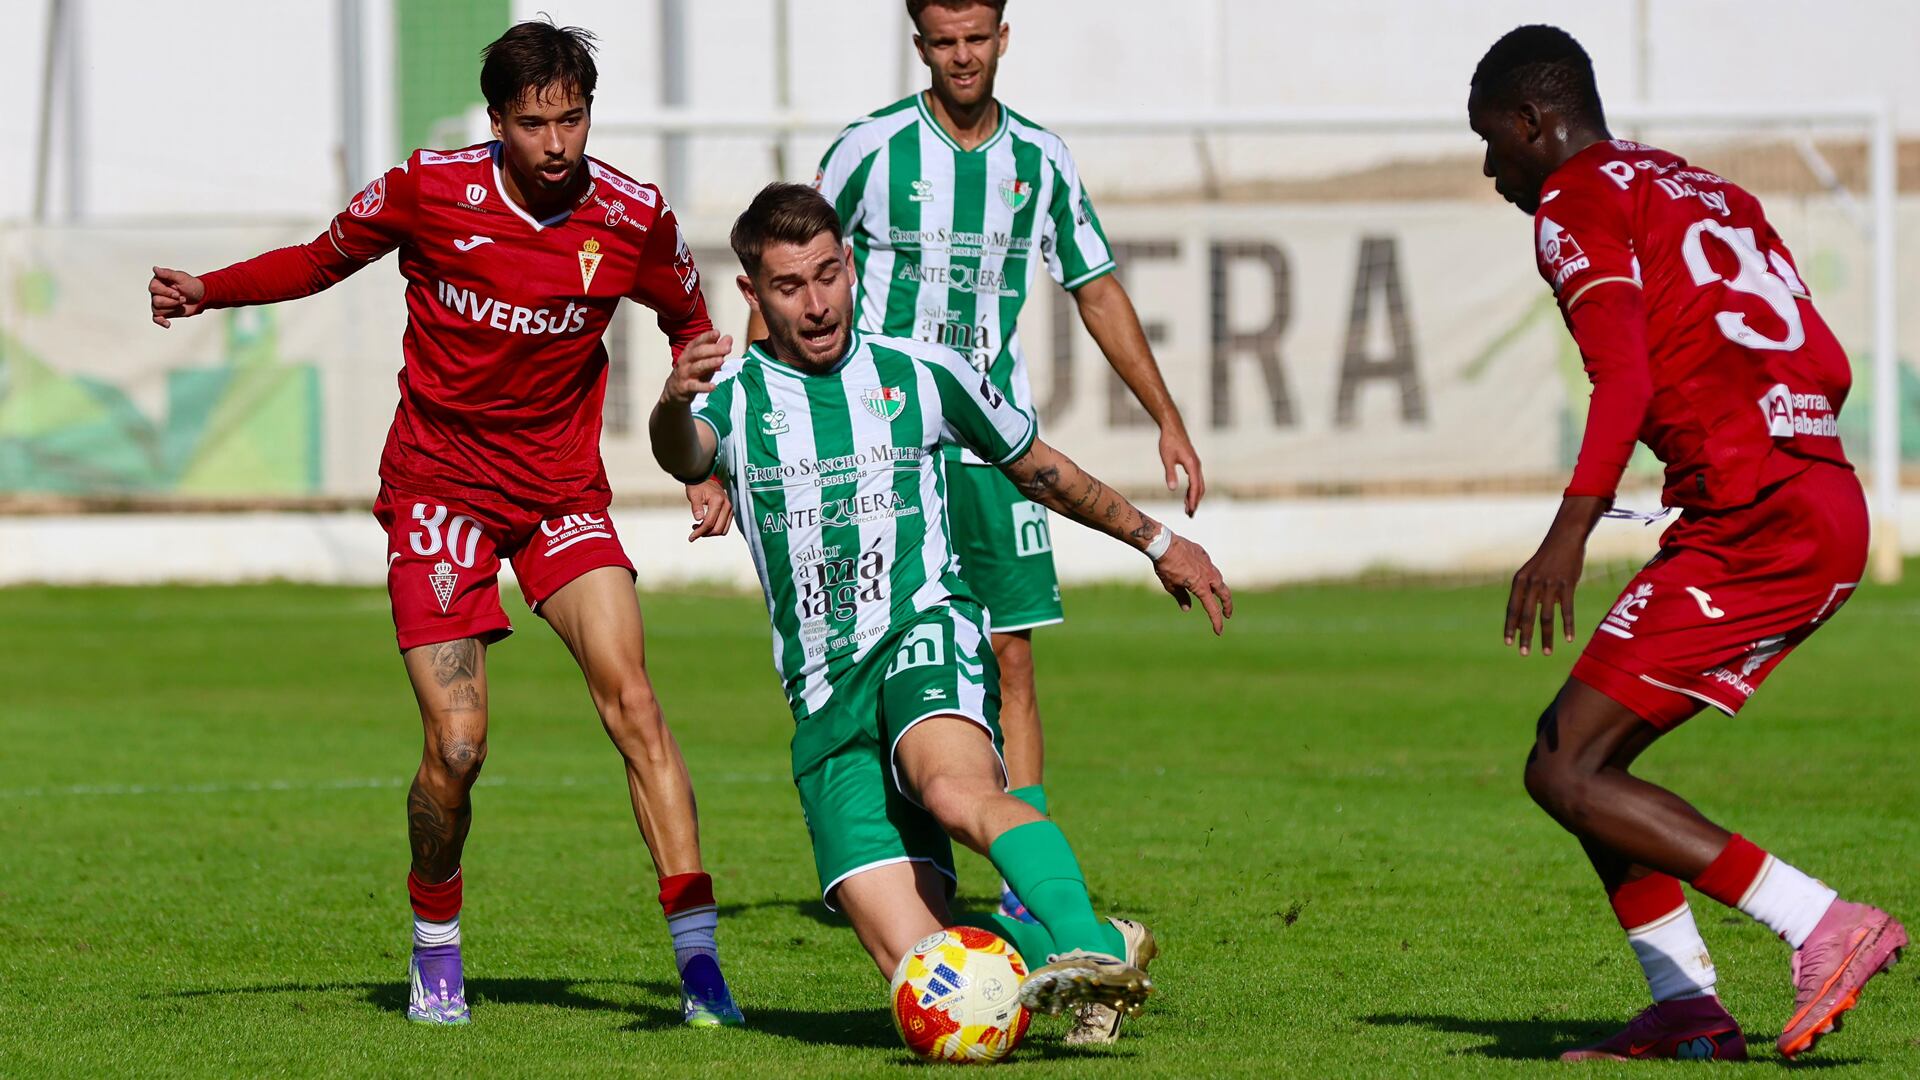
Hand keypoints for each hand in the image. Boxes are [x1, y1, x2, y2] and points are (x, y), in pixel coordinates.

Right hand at [149, 266, 206, 327]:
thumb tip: (155, 269)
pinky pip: (156, 319)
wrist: (201, 296)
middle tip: (182, 298)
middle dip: (172, 301)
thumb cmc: (192, 285)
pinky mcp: (164, 312)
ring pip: (157, 310)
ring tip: (181, 303)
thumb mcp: (181, 277)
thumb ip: (168, 273)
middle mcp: (156, 292)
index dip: (167, 292)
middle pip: (156, 301)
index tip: (178, 292)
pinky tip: (167, 324)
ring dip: (173, 308)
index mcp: (158, 281)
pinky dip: (161, 322)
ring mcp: (159, 302)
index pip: (154, 288)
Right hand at [662, 331, 732, 404]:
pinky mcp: (685, 387)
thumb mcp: (704, 359)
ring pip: (697, 367)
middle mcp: (685, 360)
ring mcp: (684, 374)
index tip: (717, 333)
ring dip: (709, 363)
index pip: (698, 342)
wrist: (674, 391)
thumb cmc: (693, 371)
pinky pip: (695, 386)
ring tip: (721, 360)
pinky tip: (713, 386)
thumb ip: (717, 349)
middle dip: (713, 349)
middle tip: (727, 348)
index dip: (707, 337)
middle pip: (698, 353)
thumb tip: (729, 338)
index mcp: (689, 351)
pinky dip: (704, 386)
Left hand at [685, 479, 731, 540]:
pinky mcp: (730, 512)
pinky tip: (705, 525)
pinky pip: (724, 526)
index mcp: (718, 500)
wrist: (704, 479)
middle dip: (705, 534)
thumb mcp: (693, 495)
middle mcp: (727, 505)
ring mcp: (730, 509)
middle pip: (717, 529)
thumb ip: (696, 507)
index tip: (691, 537)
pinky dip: (715, 529)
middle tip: (694, 532)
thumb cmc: (698, 485)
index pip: (709, 522)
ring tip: (699, 528)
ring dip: (710, 533)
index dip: (700, 532)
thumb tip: (698, 519)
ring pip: (722, 530)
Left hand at [1153, 534, 1233, 634]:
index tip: (1219, 631)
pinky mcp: (1203, 554)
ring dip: (1220, 589)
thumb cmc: (1166, 567)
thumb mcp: (1171, 586)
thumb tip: (1187, 608)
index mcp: (1200, 586)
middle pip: (1224, 593)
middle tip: (1227, 614)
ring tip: (1216, 595)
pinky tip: (1202, 574)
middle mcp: (1208, 575)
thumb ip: (1181, 598)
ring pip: (1219, 578)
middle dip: (1227, 605)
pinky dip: (1209, 573)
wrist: (1164, 544)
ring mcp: (1207, 563)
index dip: (1216, 621)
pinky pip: (1209, 566)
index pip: (1212, 608)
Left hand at [1158, 424, 1205, 516]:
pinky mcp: (1192, 464)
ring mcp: (1196, 465)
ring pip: (1199, 484)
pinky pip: (1195, 480)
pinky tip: (1186, 496)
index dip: (1193, 499)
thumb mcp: (1167, 459)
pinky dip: (1193, 490)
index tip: (1190, 510)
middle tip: (1190, 514)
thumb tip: (1172, 489)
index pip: (1195, 486)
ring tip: (1188, 509)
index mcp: (1192, 465)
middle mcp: (1197, 466)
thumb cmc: (1169, 442)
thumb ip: (1170, 474)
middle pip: (1200, 488)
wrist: (1172, 428)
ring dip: (1194, 497)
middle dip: (1195, 501)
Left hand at [1504, 530, 1586, 656]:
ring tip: (1546, 652)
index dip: (1510, 627)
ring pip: (1546, 616)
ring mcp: (1549, 584)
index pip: (1512, 609)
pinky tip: (1569, 639)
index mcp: (1519, 581)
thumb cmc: (1547, 559)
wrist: (1564, 538)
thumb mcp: (1531, 574)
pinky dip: (1567, 626)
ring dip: (1545, 636)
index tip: (1508, 643)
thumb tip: (1520, 623)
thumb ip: (1525, 595)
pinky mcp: (1567, 584)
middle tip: (1523, 653)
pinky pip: (1566, 610)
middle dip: (1525, 637)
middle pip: (1526, 616)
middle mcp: (1532, 583)